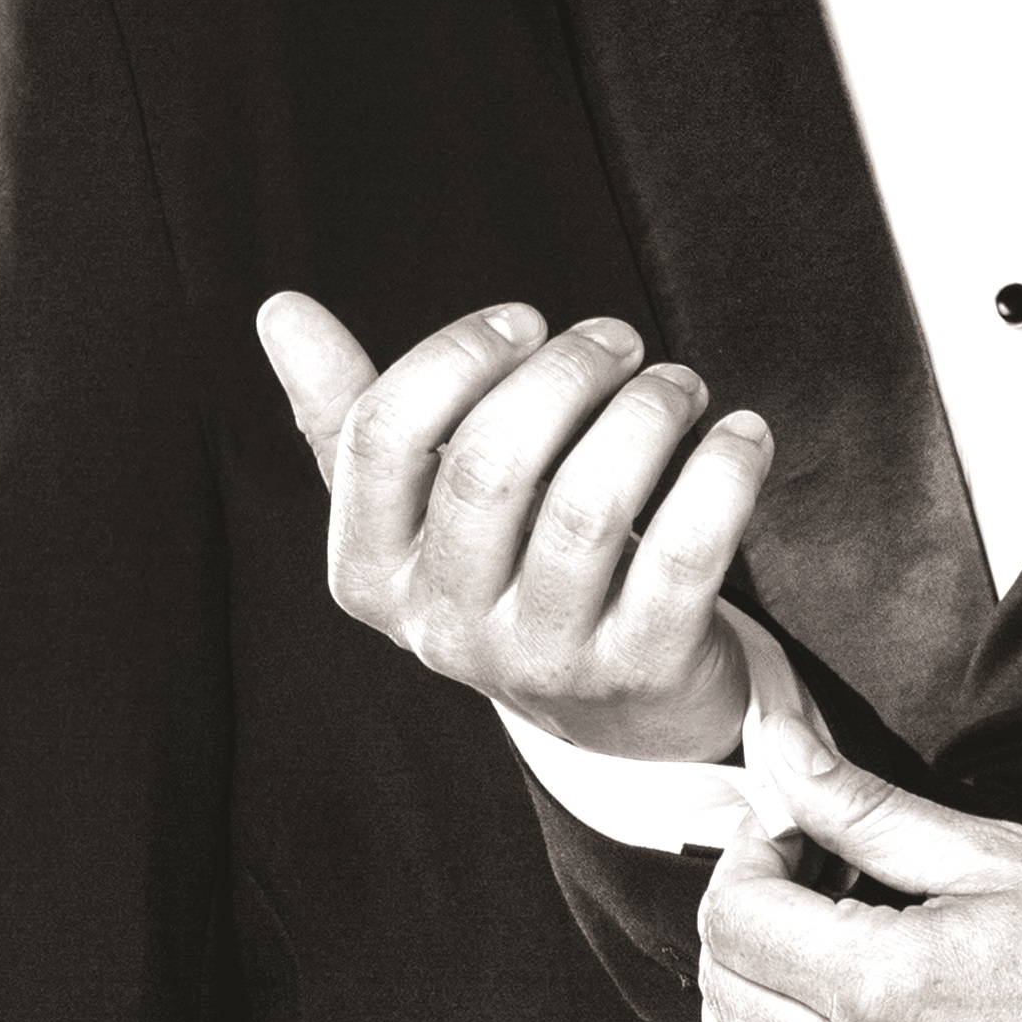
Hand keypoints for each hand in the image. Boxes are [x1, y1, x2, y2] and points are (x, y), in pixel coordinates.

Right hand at [258, 293, 773, 760]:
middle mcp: (443, 627)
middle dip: (564, 375)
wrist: (608, 710)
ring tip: (676, 384)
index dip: (456, 355)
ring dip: (644, 415)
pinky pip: (685, 557)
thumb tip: (280, 311)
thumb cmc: (505, 572)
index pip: (382, 436)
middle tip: (617, 339)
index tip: (526, 318)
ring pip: (588, 507)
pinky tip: (741, 434)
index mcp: (367, 572)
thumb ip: (349, 414)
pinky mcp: (638, 672)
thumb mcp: (416, 510)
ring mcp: (541, 659)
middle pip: (488, 465)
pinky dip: (723, 477)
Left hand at [695, 700, 1021, 1021]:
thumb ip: (862, 807)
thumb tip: (776, 747)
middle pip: (721, 981)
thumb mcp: (989, 854)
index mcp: (880, 986)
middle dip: (746, 909)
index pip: (734, 913)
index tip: (803, 831)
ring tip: (816, 941)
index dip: (752, 851)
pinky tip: (837, 1003)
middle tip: (813, 871)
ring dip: (746, 987)